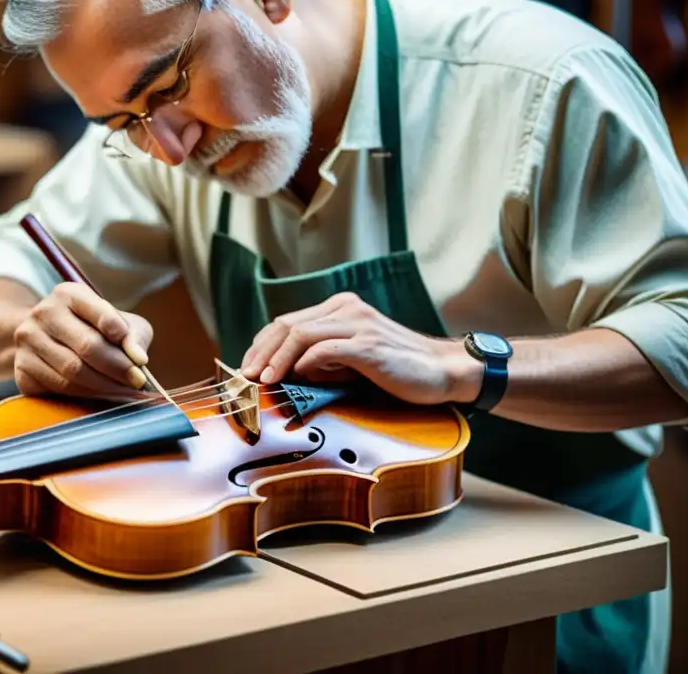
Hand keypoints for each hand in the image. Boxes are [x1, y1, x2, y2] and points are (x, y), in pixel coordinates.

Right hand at [13, 282, 153, 398]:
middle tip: (137, 382)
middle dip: (118, 368)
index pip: (101, 313)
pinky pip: (58, 388)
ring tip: (124, 391)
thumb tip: (138, 358)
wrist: (48, 340)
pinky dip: (85, 395)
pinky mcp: (21, 369)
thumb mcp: (119, 322)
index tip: (141, 361)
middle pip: (87, 346)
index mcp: (69, 293)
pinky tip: (101, 395)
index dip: (123, 337)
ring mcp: (28, 340)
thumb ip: (133, 335)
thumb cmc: (93, 330)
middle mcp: (44, 312)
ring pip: (73, 371)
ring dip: (105, 386)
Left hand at [239, 292, 480, 404]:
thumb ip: (321, 360)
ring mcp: (358, 324)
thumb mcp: (351, 361)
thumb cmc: (396, 370)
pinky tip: (293, 378)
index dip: (261, 345)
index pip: (287, 322)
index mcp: (340, 308)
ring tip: (263, 380)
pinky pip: (326, 349)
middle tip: (245, 376)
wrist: (442, 372)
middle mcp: (346, 309)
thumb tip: (287, 372)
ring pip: (300, 334)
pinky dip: (304, 363)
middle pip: (287, 324)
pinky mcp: (369, 345)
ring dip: (276, 359)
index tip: (246, 368)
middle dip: (260, 352)